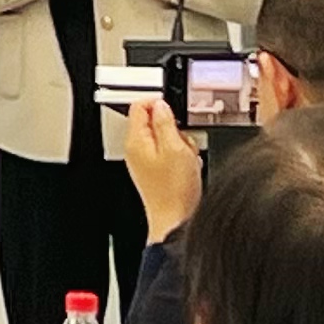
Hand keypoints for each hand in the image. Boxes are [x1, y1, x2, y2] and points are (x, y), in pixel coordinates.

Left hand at [123, 99, 202, 238]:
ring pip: (167, 138)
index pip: (139, 106)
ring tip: (186, 160)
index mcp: (136, 141)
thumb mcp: (175, 148)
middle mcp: (137, 150)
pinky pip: (171, 154)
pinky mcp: (157, 171)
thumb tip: (160, 105)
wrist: (176, 220)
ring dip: (181, 144)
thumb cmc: (174, 191)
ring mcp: (146, 161)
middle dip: (175, 129)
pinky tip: (187, 168)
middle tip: (183, 143)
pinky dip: (182, 157)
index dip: (158, 103)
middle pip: (155, 122)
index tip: (174, 110)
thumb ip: (165, 122)